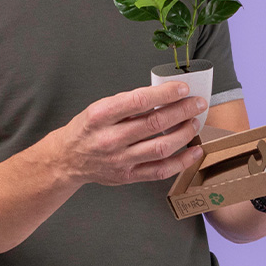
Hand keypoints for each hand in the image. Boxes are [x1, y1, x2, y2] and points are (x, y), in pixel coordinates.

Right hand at [55, 82, 205, 186]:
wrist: (68, 158)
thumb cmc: (88, 128)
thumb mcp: (101, 107)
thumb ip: (129, 102)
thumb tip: (165, 95)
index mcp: (101, 115)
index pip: (139, 101)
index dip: (165, 94)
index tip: (182, 88)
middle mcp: (110, 139)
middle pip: (154, 124)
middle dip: (182, 111)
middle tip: (197, 103)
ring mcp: (120, 160)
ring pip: (161, 148)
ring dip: (184, 134)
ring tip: (195, 122)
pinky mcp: (128, 176)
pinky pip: (160, 171)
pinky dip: (181, 161)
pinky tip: (194, 150)